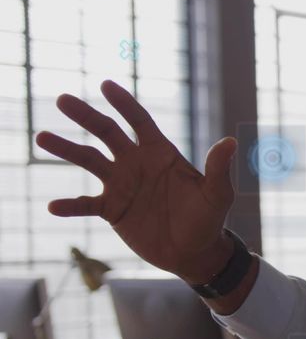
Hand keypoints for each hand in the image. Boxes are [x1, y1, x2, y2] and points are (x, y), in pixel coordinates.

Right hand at [35, 80, 237, 283]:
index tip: (107, 85)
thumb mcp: (217, 195)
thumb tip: (230, 141)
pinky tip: (52, 206)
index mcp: (161, 154)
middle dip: (86, 116)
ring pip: (88, 161)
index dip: (125, 103)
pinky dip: (70, 205)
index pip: (140, 122)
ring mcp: (122, 186)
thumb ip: (218, 169)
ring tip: (42, 137)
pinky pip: (86, 204)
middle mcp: (137, 164)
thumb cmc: (209, 220)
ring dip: (66, 150)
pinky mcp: (112, 210)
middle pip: (107, 133)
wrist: (195, 253)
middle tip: (62, 100)